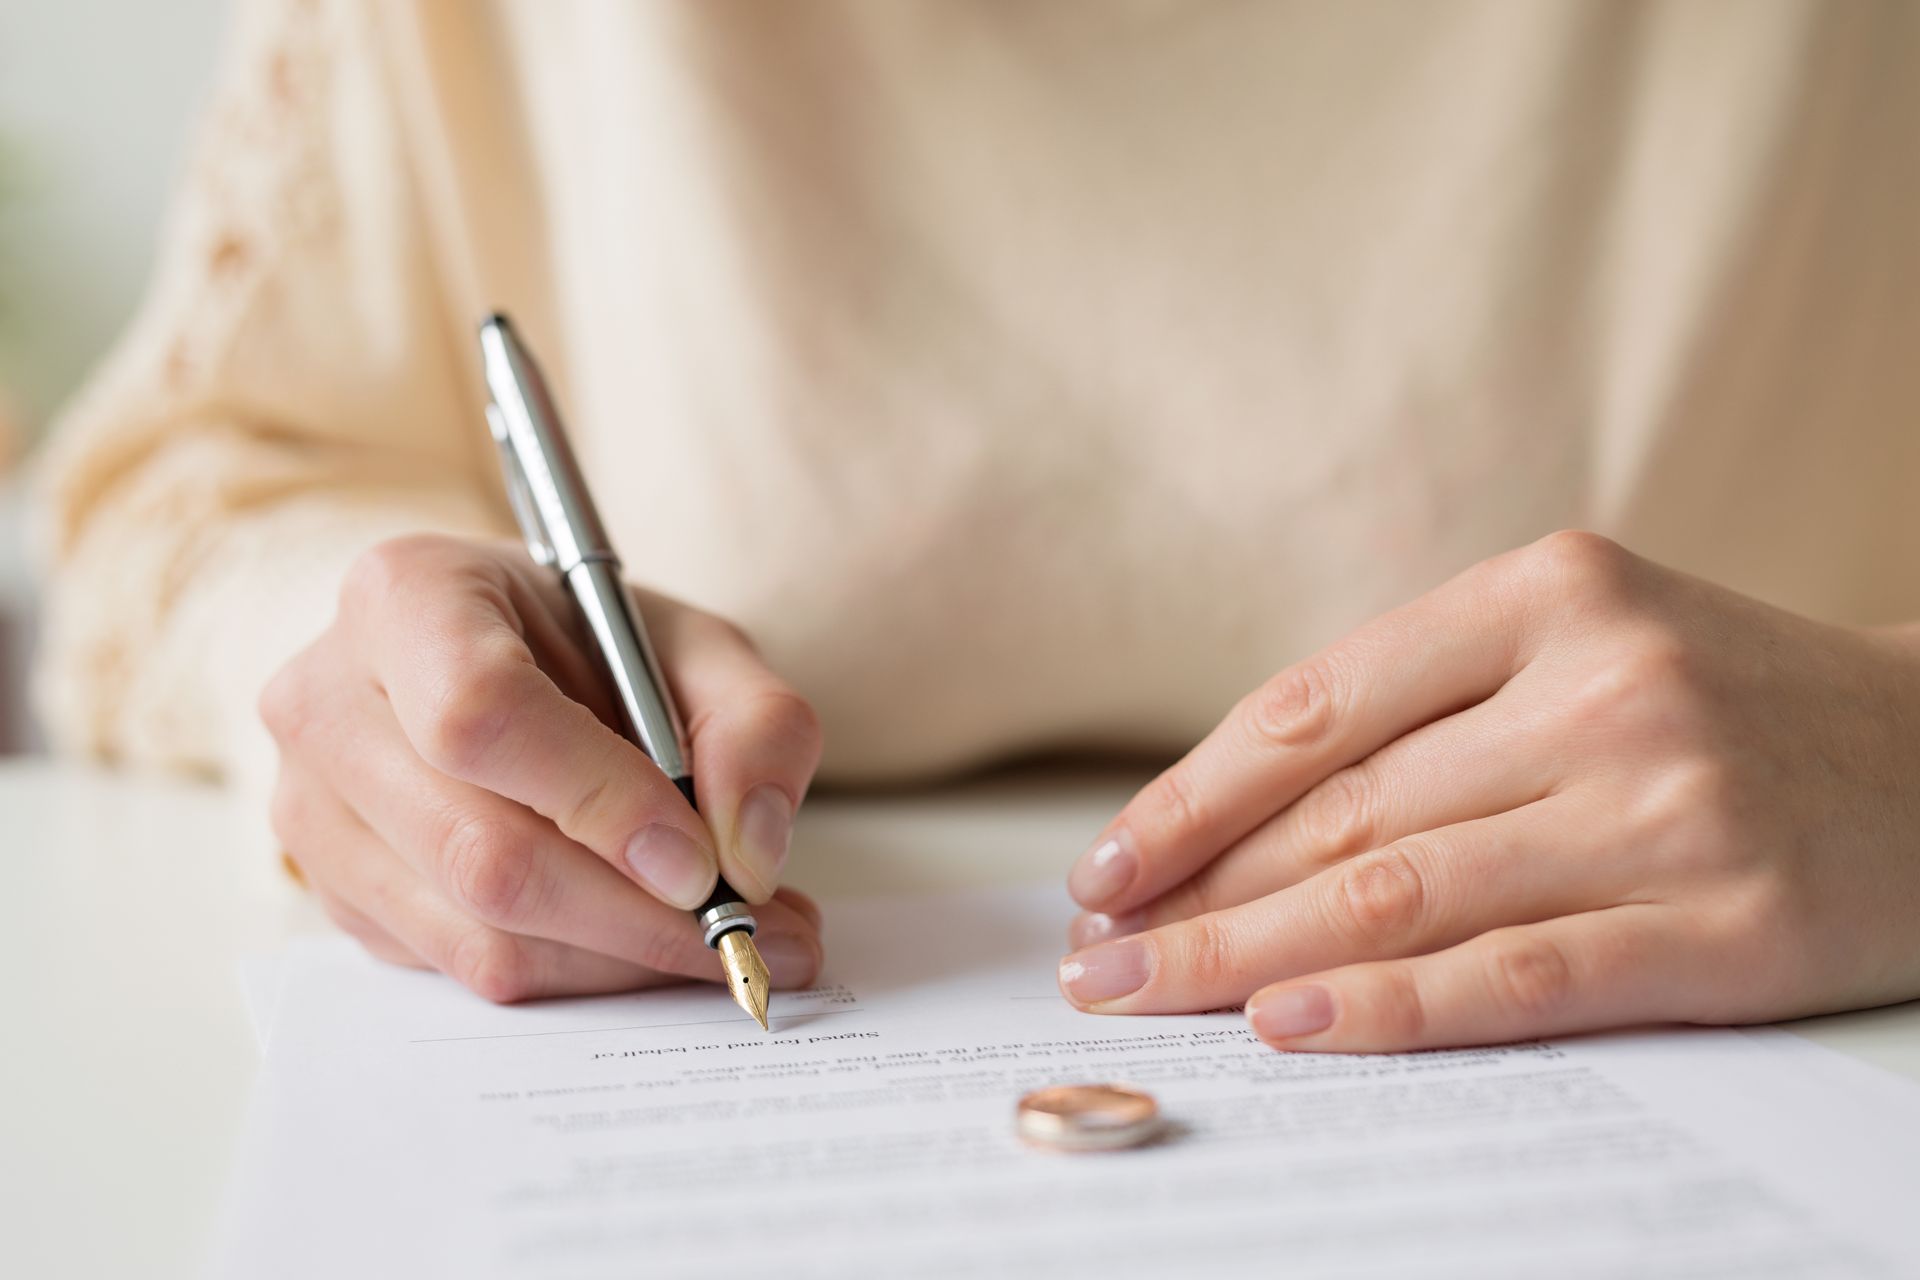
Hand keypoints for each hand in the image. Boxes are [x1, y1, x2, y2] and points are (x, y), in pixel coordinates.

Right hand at [262, 534, 824, 1001]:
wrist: (495, 661)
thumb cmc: (589, 643)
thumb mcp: (695, 643)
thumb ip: (755, 724)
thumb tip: (747, 853)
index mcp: (405, 595)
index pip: (481, 714)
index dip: (599, 801)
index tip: (702, 863)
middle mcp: (327, 703)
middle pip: (479, 850)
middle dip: (635, 914)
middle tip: (753, 933)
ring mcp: (315, 811)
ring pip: (476, 934)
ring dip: (622, 959)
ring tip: (728, 939)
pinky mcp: (339, 897)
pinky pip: (466, 970)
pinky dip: (582, 973)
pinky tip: (650, 940)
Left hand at [1060, 531, 1919, 1050]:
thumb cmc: (1726, 706)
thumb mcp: (1586, 647)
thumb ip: (1432, 710)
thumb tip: (1231, 823)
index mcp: (1547, 593)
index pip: (1313, 709)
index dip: (1189, 800)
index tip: (1103, 870)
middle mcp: (1604, 685)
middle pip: (1341, 813)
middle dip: (1197, 896)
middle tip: (1096, 961)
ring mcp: (1667, 804)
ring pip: (1405, 894)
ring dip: (1252, 958)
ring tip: (1151, 997)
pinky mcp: (1724, 925)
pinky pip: (1519, 976)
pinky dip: (1391, 1008)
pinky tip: (1291, 1026)